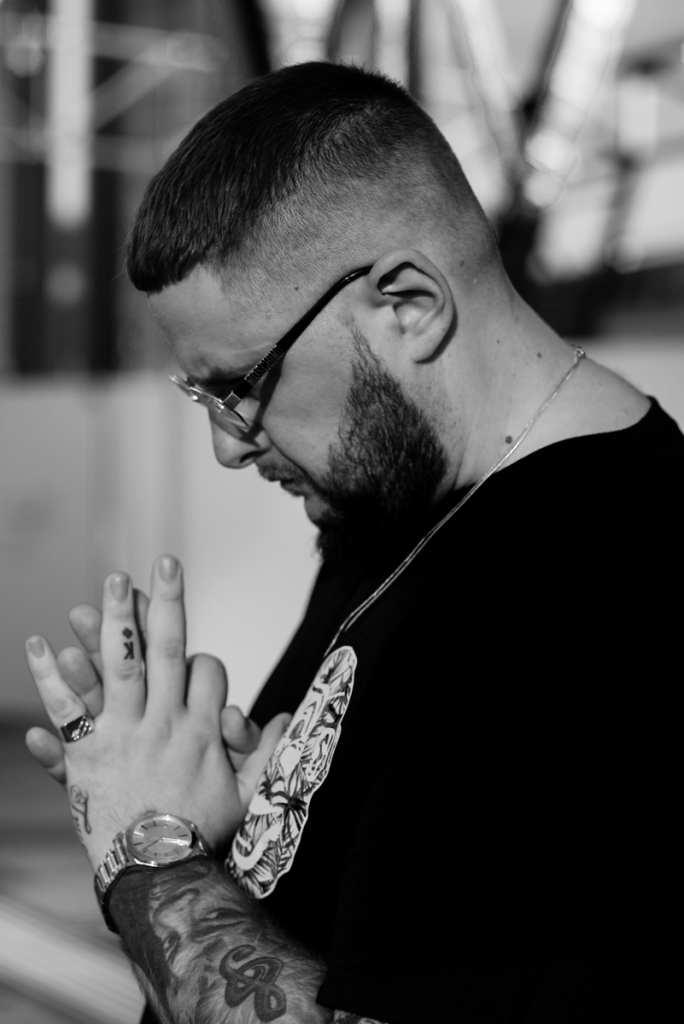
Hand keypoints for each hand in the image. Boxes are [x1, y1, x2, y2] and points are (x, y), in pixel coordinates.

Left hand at [25, 556, 290, 865]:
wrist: (159, 873)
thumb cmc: (204, 837)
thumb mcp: (248, 795)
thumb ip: (265, 752)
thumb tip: (279, 718)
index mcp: (203, 729)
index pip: (209, 671)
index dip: (207, 662)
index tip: (200, 667)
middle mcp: (166, 722)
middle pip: (170, 649)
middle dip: (169, 602)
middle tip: (165, 561)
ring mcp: (126, 734)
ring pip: (121, 666)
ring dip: (115, 622)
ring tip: (107, 585)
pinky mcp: (89, 754)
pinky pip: (68, 710)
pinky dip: (51, 677)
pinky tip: (38, 643)